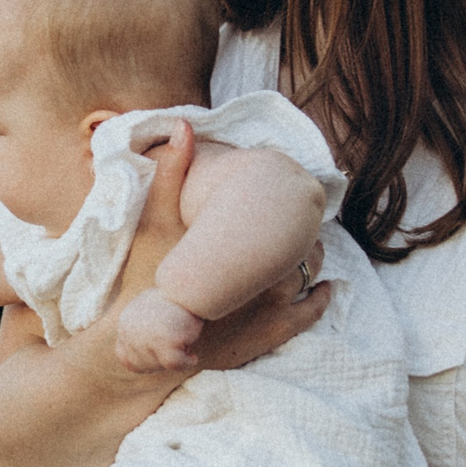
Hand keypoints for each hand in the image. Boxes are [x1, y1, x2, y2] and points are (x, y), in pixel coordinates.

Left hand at [113, 288, 203, 371]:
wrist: (188, 285)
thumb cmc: (174, 299)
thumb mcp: (149, 310)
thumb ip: (142, 329)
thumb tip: (143, 353)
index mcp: (126, 323)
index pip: (125, 356)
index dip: (144, 361)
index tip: (161, 356)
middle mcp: (130, 331)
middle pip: (143, 365)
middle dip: (162, 361)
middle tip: (178, 347)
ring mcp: (145, 337)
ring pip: (159, 366)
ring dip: (174, 359)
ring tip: (185, 343)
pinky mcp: (163, 340)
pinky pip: (174, 364)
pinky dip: (186, 363)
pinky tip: (193, 357)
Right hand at [115, 122, 326, 372]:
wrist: (147, 340)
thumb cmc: (145, 278)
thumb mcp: (153, 220)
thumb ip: (171, 171)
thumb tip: (184, 126)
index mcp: (248, 251)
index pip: (292, 220)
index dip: (291, 207)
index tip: (285, 195)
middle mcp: (269, 279)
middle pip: (306, 244)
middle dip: (302, 231)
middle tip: (292, 219)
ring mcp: (274, 310)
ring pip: (311, 272)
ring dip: (310, 257)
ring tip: (298, 244)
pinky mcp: (271, 335)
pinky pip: (310, 311)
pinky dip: (319, 294)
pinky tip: (320, 285)